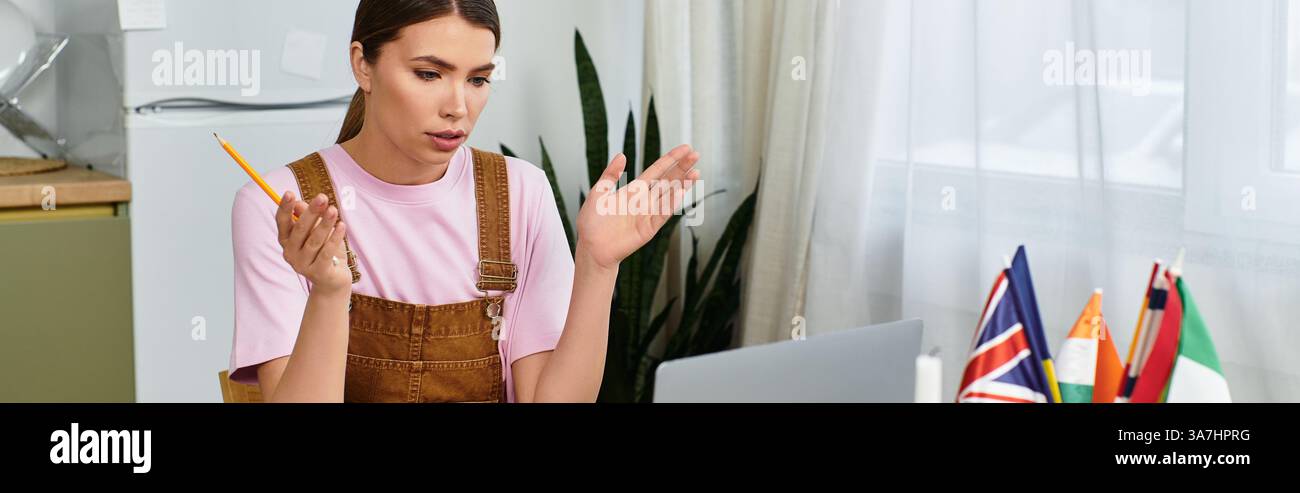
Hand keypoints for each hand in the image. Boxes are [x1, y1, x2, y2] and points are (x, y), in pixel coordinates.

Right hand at [274, 192, 352, 294]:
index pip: (282, 222)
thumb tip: (300, 203)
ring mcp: (302, 265)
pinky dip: (335, 238)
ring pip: (315, 240)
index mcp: (286, 240)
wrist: (332, 280)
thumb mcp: (316, 231)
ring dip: (325, 223)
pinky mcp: (317, 272)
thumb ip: (307, 218)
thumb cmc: (323, 250)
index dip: (284, 208)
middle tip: (322, 197)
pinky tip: (342, 226)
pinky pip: (327, 252)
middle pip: (299, 229)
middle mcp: (290, 253)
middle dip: (311, 212)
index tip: (290, 193)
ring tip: (334, 210)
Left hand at [576, 144, 700, 269]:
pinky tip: (680, 192)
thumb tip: (622, 155)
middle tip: (696, 154)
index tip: (685, 148)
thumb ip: (610, 175)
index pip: (657, 170)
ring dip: (683, 184)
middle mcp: (644, 200)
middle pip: (668, 180)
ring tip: (695, 173)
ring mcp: (648, 214)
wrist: (591, 247)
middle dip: (682, 168)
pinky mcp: (648, 229)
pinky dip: (671, 203)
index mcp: (634, 190)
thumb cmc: (592, 222)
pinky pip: (662, 214)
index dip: (670, 159)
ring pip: (669, 196)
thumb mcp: (598, 192)